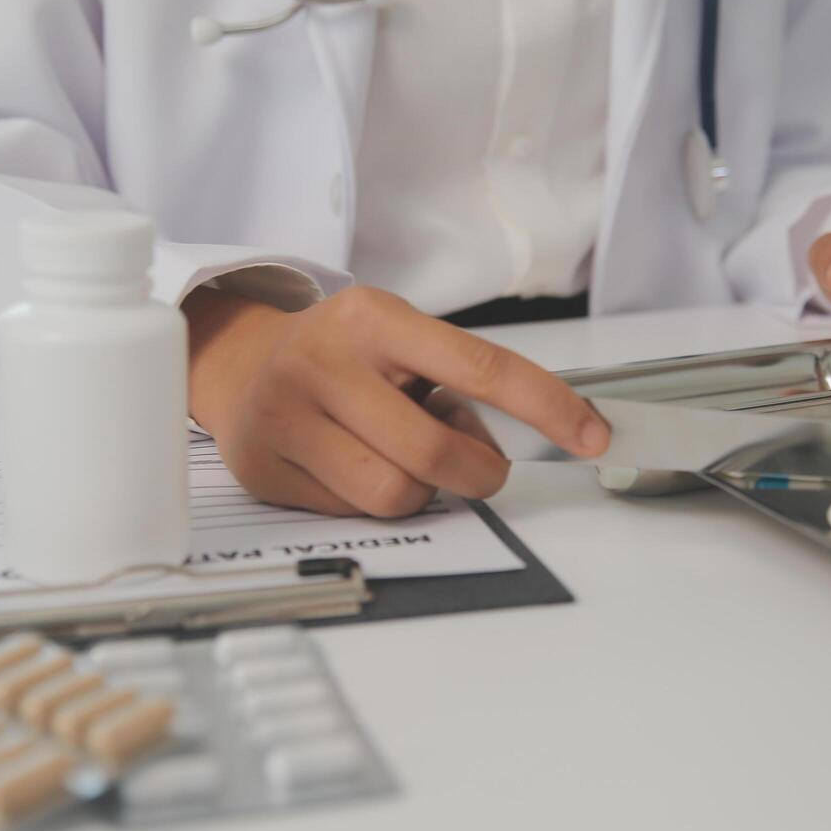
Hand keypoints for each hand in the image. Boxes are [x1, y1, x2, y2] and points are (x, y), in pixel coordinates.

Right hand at [182, 285, 609, 516]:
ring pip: (394, 493)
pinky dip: (372, 501)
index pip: (480, 365)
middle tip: (480, 466)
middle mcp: (324, 361)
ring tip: (401, 457)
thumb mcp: (399, 341)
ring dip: (422, 491)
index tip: (590, 434)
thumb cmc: (342, 356)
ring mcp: (287, 416)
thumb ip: (456, 380)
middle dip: (478, 471)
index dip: (546, 406)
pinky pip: (351, 512)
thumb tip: (523, 436)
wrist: (240, 364)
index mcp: (374, 318)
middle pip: (434, 451)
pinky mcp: (265, 467)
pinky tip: (355, 467)